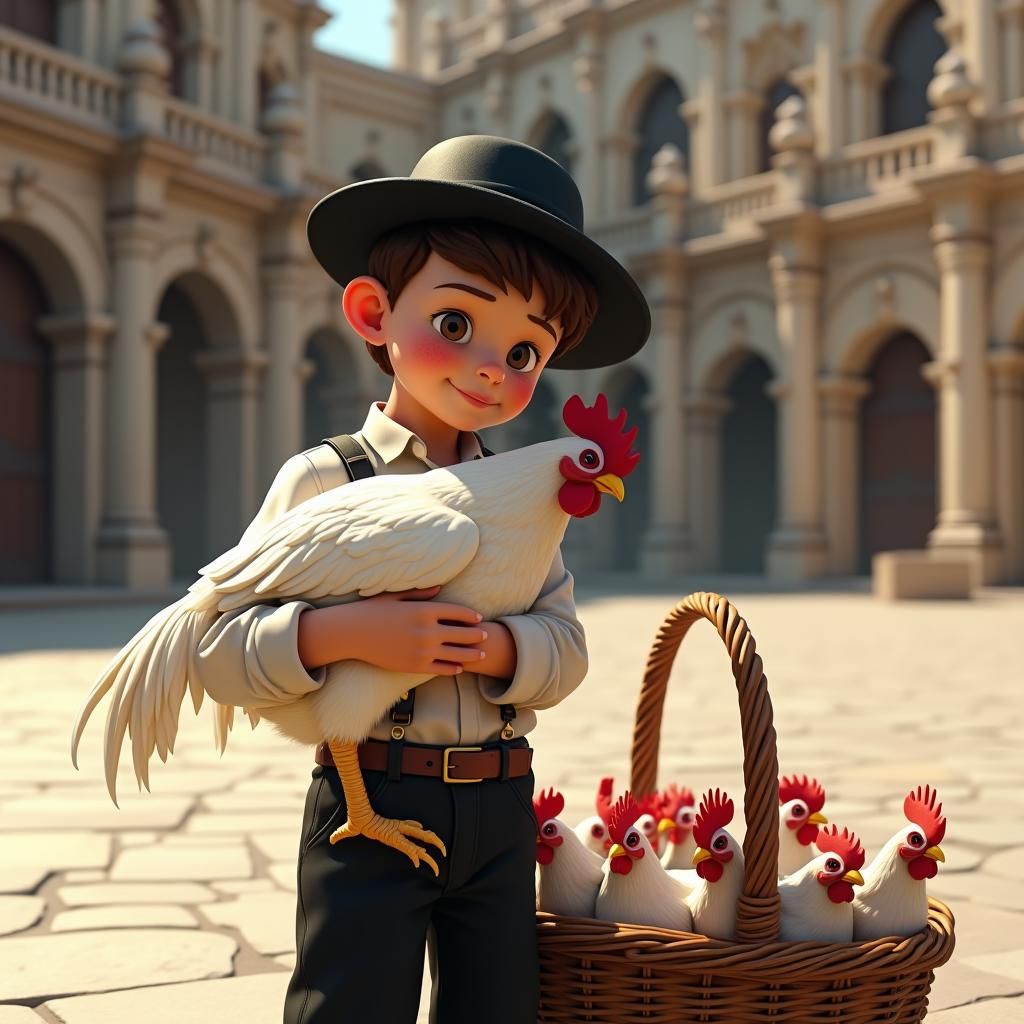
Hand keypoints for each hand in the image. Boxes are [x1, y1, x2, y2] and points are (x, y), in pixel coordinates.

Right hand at [345, 586, 487, 675]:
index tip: (478, 618)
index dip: (470, 616)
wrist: (352, 634)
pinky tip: (459, 668)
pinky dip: (453, 668)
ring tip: (481, 655)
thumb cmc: (372, 611)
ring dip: (471, 654)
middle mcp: (427, 630)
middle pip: (462, 633)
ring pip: (456, 653)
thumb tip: (440, 589)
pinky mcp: (415, 666)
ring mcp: (422, 650)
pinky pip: (441, 668)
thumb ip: (421, 593)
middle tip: (486, 636)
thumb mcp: (397, 597)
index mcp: (424, 610)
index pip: (457, 612)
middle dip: (476, 635)